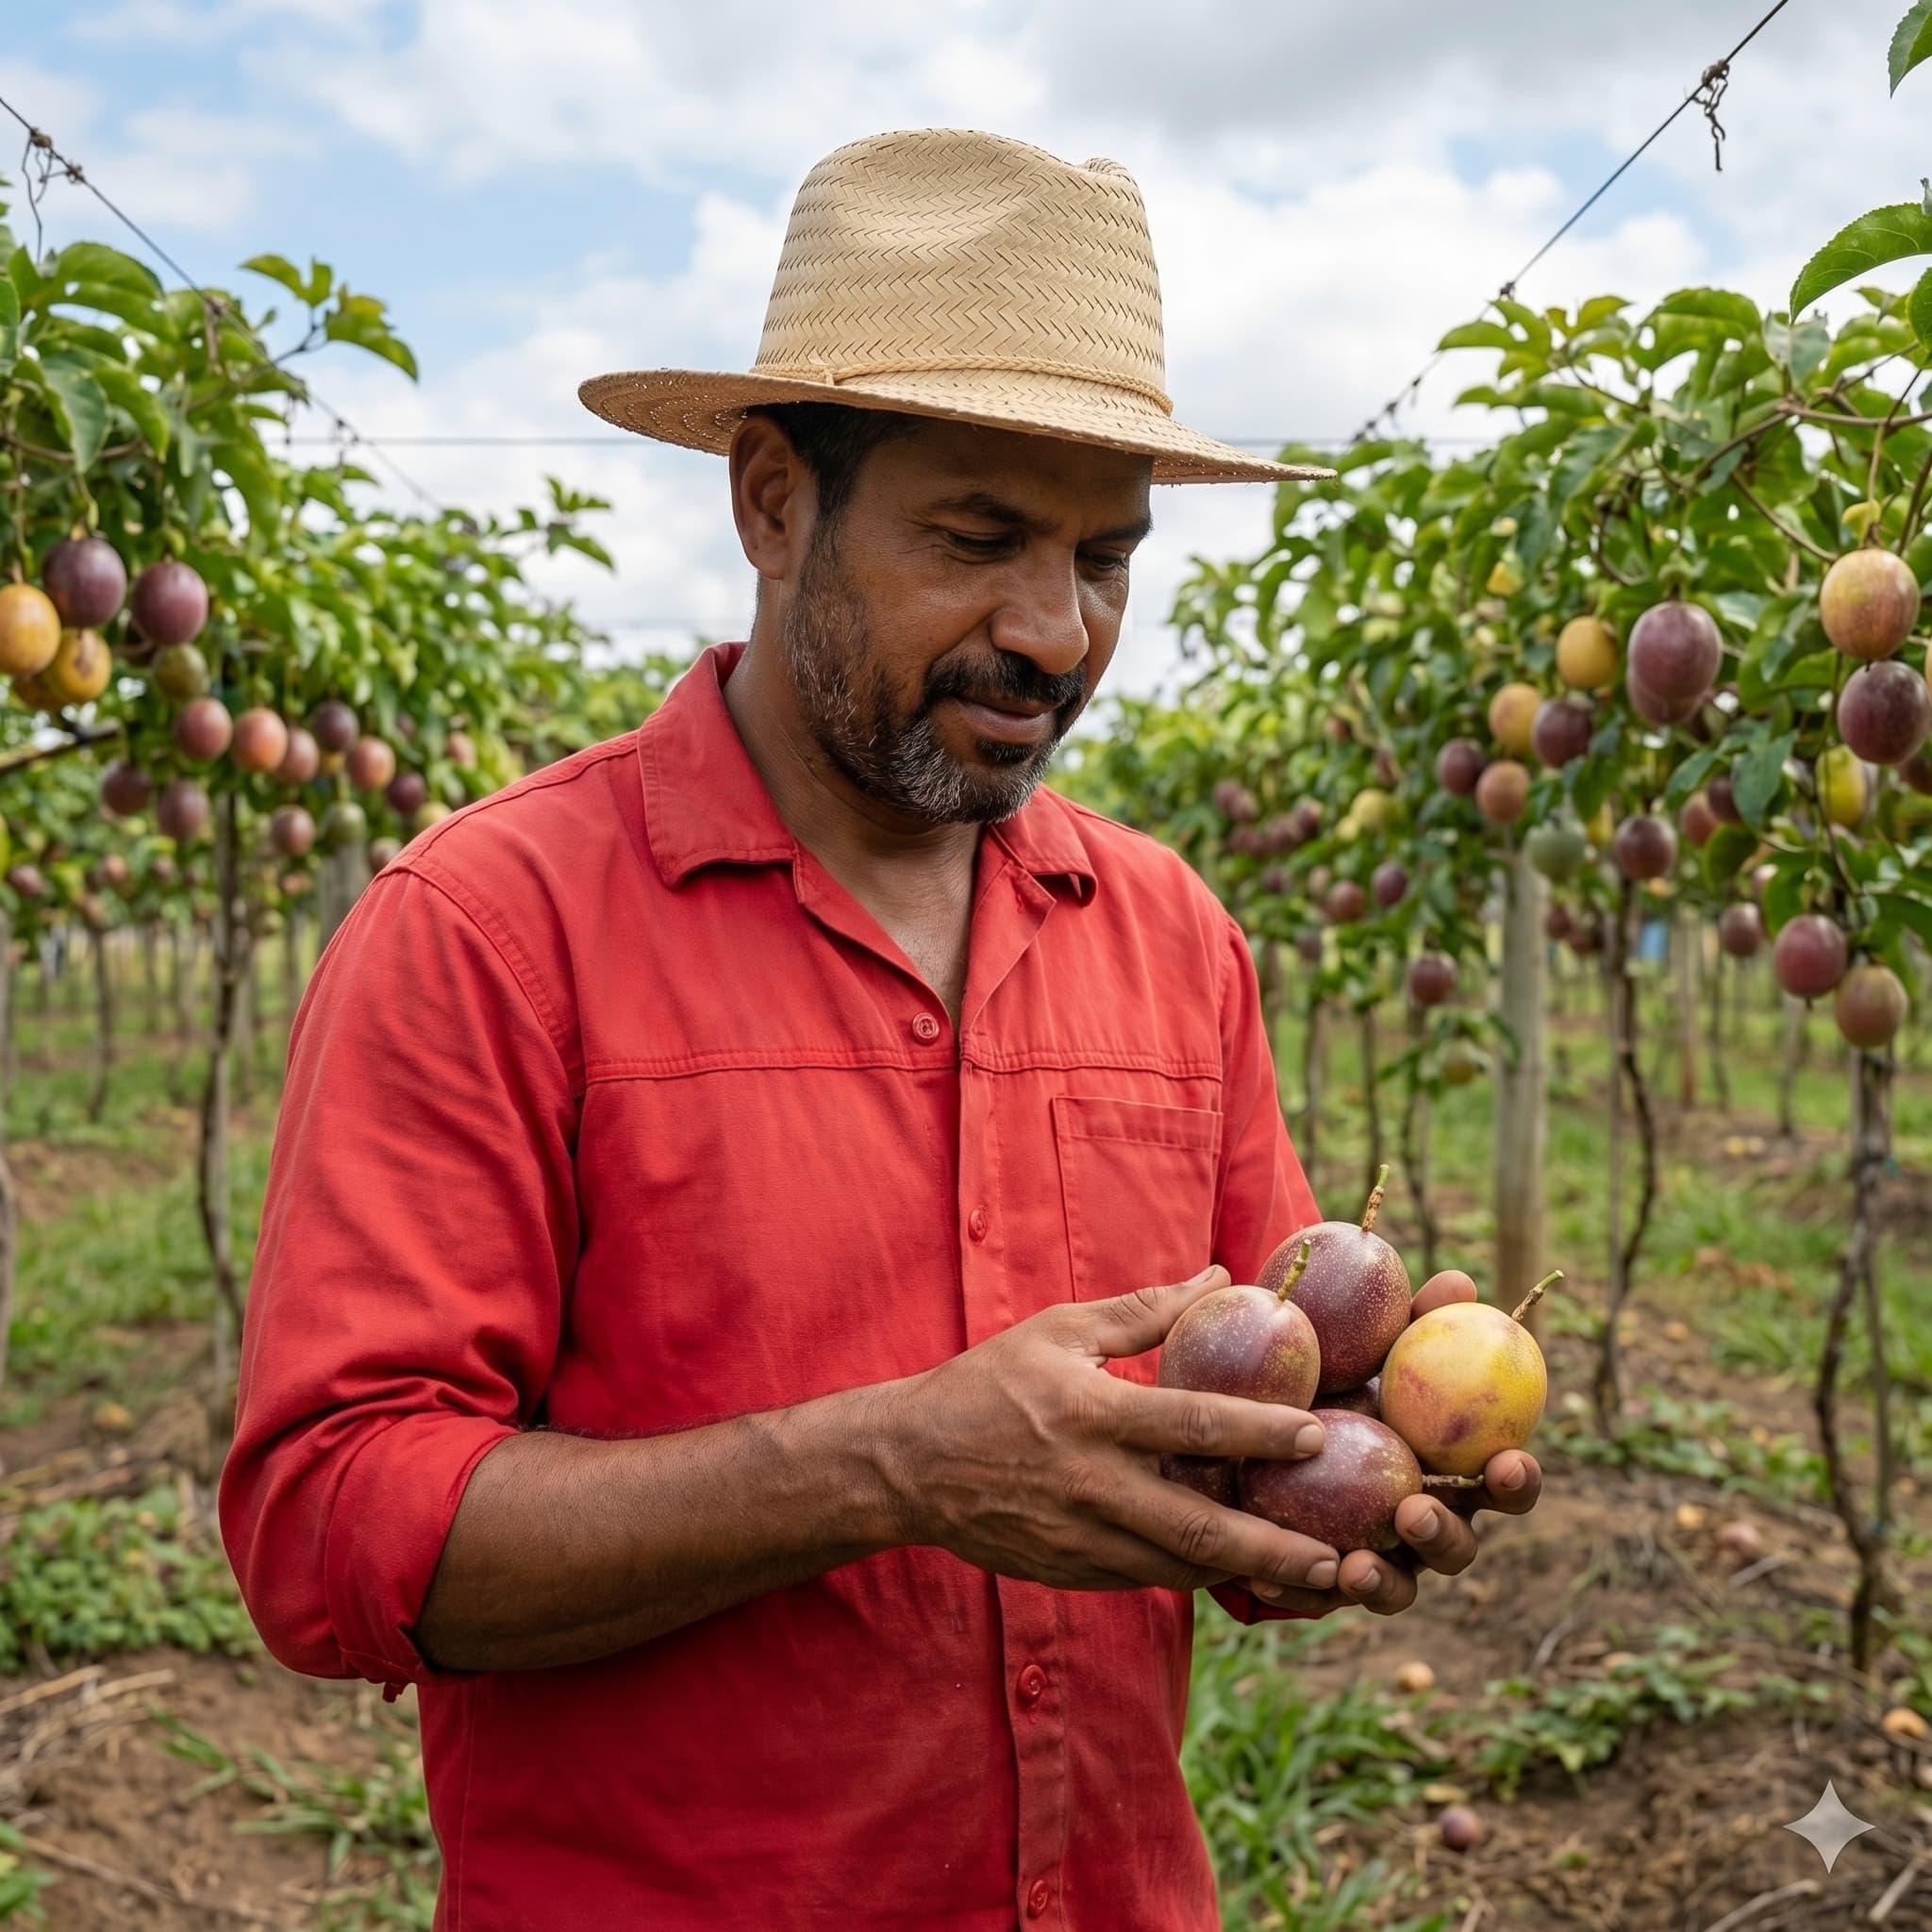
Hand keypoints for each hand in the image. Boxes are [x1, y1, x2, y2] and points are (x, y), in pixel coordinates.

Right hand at [881, 1267, 1343, 1596]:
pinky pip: (1147, 1579)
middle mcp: (1090, 1484)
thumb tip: (1218, 1276)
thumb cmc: (988, 1383)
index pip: (1191, 1424)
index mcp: (1091, 1415)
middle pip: (1197, 1526)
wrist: (908, 1464)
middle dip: (1273, 1546)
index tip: (1318, 1433)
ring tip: (1311, 1579)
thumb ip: (1144, 1310)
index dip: (1258, 1430)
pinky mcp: (1070, 1570)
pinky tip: (1240, 1574)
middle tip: (1337, 1557)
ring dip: (1246, 1575)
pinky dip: (1197, 1578)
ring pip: (1178, 1567)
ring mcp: (1079, 1537)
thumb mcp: (1060, 1331)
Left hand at [1240, 1268, 1543, 1617]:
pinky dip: (1303, 1591)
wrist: (1255, 1412)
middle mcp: (1425, 1519)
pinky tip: (1269, 1581)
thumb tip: (1457, 1282)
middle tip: (1413, 1511)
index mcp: (1451, 1469)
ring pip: (1399, 1586)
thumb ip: (1411, 1321)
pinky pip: (1320, 1597)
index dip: (1517, 1480)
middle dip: (1444, 1536)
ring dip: (1384, 1581)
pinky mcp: (1325, 1579)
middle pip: (1458, 1547)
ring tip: (1355, 1566)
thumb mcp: (1362, 1342)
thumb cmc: (1333, 1372)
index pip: (1503, 1481)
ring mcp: (1381, 1557)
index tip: (1509, 1462)